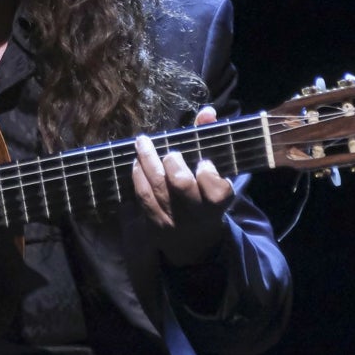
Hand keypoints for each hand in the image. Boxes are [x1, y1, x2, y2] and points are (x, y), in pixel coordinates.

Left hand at [131, 105, 233, 266]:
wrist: (195, 244)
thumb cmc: (206, 198)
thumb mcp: (217, 175)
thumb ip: (210, 139)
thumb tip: (207, 111)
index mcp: (217, 204)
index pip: (216, 190)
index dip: (208, 174)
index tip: (204, 163)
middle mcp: (195, 214)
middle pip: (181, 185)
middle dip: (173, 163)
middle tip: (171, 154)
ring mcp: (173, 221)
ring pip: (156, 187)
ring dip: (147, 161)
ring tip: (143, 143)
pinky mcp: (154, 225)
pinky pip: (142, 196)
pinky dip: (138, 176)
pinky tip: (136, 162)